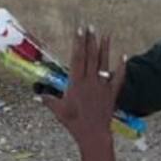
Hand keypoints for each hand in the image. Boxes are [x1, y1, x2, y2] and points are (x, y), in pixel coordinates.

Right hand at [43, 27, 125, 147]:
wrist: (93, 133)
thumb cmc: (74, 123)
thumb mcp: (58, 110)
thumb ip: (48, 100)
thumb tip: (37, 95)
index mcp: (76, 83)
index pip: (77, 58)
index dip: (79, 43)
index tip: (80, 31)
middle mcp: (90, 81)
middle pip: (91, 57)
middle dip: (90, 40)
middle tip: (91, 26)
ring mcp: (102, 86)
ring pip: (104, 63)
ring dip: (105, 48)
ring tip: (106, 35)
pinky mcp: (112, 93)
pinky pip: (118, 78)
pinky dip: (122, 67)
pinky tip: (123, 56)